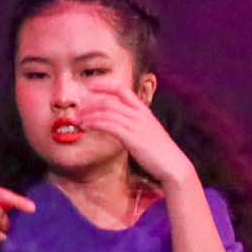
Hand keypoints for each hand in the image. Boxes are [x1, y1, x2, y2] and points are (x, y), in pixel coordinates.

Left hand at [77, 87, 195, 187]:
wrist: (173, 165)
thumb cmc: (160, 153)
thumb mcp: (148, 132)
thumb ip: (134, 125)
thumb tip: (119, 127)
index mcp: (144, 110)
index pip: (122, 90)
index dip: (104, 85)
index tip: (90, 87)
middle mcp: (139, 114)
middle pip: (110, 100)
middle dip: (90, 104)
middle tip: (78, 110)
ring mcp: (136, 124)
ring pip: (107, 111)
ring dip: (89, 114)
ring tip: (78, 119)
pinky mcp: (131, 137)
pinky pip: (108, 124)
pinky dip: (94, 123)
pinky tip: (86, 126)